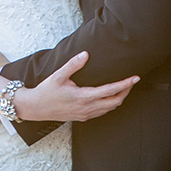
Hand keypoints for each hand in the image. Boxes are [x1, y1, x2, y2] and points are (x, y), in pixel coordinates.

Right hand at [15, 51, 138, 122]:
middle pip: (115, 102)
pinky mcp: (82, 117)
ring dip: (119, 98)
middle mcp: (87, 108)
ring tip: (124, 88)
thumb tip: (85, 54)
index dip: (125, 84)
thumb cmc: (46, 91)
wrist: (36, 107)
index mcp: (83, 97)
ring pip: (110, 108)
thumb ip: (73, 64)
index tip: (135, 78)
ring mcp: (85, 114)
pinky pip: (102, 112)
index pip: (110, 91)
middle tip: (132, 81)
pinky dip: (110, 104)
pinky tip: (109, 97)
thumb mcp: (58, 75)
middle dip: (126, 92)